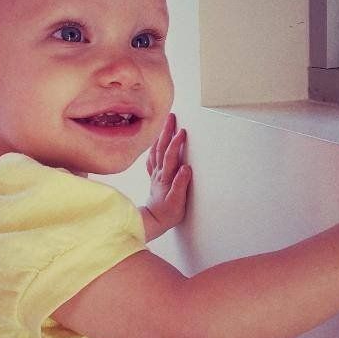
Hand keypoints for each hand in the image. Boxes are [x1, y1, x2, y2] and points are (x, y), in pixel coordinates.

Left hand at [141, 113, 191, 240]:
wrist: (154, 221)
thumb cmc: (167, 213)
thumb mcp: (177, 202)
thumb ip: (181, 185)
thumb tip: (186, 168)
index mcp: (166, 178)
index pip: (170, 157)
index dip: (176, 144)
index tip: (182, 132)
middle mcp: (159, 173)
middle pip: (162, 148)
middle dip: (167, 132)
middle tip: (172, 117)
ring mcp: (155, 174)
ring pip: (156, 150)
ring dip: (160, 136)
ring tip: (165, 123)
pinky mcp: (154, 176)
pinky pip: (152, 158)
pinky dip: (154, 147)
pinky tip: (155, 142)